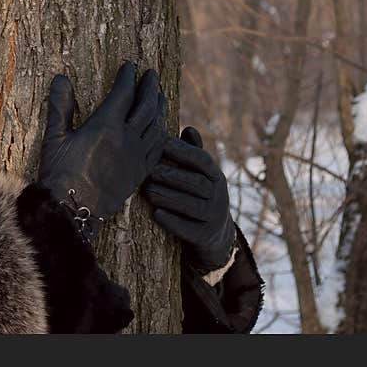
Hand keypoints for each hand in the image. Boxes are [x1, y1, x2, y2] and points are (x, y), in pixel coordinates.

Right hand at [37, 61, 167, 239]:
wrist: (73, 210)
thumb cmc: (59, 173)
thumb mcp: (55, 137)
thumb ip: (60, 107)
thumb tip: (61, 79)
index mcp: (105, 126)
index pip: (123, 93)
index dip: (128, 77)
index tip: (130, 66)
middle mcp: (126, 138)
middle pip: (145, 106)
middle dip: (150, 88)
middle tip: (152, 74)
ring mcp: (136, 156)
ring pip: (156, 126)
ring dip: (160, 107)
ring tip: (160, 96)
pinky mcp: (139, 173)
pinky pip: (158, 149)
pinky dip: (163, 134)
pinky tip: (163, 130)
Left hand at [143, 126, 234, 272]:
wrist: (215, 235)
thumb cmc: (199, 196)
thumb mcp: (200, 176)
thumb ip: (193, 154)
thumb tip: (189, 128)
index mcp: (216, 176)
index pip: (203, 160)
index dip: (183, 151)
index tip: (161, 143)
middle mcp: (219, 196)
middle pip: (196, 183)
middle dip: (172, 175)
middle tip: (149, 170)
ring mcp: (214, 218)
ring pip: (191, 206)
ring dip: (168, 197)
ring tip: (147, 190)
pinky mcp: (205, 237)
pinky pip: (189, 230)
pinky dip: (173, 222)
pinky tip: (157, 215)